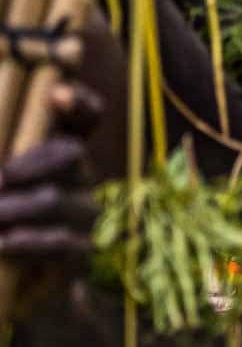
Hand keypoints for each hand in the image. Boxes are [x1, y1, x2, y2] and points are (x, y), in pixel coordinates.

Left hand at [0, 81, 102, 306]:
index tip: (56, 95)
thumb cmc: (6, 230)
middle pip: (71, 153)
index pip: (87, 118)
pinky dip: (26, 242)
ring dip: (13, 209)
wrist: (26, 293)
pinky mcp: (83, 253)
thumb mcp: (5, 194)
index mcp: (62, 156)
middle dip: (29, 164)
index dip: (79, 103)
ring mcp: (86, 215)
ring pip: (57, 199)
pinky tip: (4, 244)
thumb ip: (5, 176)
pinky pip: (61, 241)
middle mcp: (81, 178)